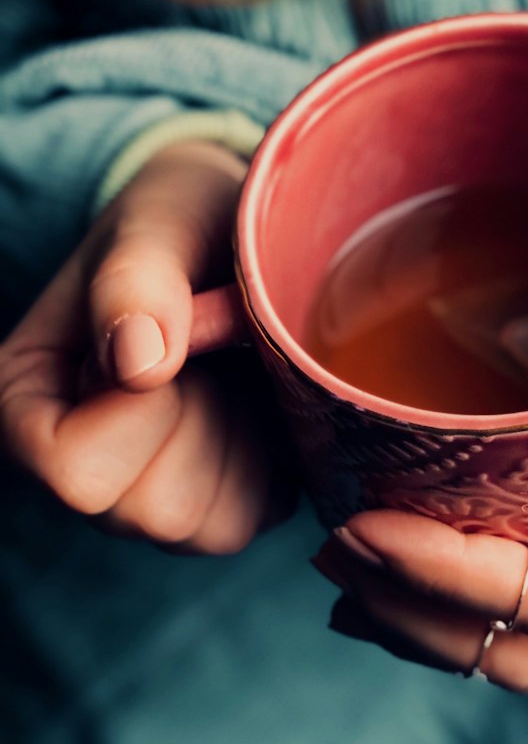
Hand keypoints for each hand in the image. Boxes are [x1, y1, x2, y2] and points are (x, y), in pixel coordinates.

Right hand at [0, 142, 295, 551]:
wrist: (237, 236)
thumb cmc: (183, 218)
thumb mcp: (160, 218)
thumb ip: (138, 279)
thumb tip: (137, 362)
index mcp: (29, 398)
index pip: (71, 471)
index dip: (136, 416)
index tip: (169, 342)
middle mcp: (81, 466)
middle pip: (149, 512)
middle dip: (204, 425)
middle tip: (215, 345)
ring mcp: (152, 498)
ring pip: (212, 526)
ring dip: (247, 443)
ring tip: (239, 367)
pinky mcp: (224, 505)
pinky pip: (263, 513)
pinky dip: (282, 459)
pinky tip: (266, 398)